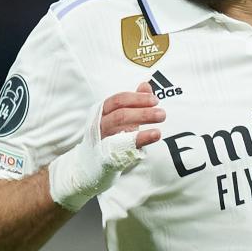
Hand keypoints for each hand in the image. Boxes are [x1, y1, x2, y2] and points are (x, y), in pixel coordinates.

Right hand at [47, 82, 165, 211]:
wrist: (89, 165)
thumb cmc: (108, 137)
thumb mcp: (118, 116)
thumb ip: (133, 101)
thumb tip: (146, 85)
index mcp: (101, 112)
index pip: (118, 100)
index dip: (136, 98)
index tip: (154, 99)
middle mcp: (99, 124)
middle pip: (120, 113)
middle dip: (142, 111)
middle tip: (162, 113)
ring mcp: (102, 140)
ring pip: (121, 127)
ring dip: (142, 121)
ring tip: (160, 122)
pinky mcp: (107, 155)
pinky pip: (124, 146)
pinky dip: (141, 138)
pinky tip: (155, 134)